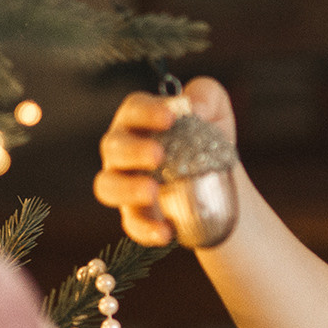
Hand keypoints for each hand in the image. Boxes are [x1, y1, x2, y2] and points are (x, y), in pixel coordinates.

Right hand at [94, 76, 239, 246]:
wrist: (219, 181)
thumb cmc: (208, 137)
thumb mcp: (216, 110)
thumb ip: (207, 95)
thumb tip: (194, 107)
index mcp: (139, 120)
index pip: (133, 110)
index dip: (147, 112)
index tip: (171, 118)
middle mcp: (124, 150)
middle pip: (113, 147)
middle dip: (133, 151)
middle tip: (158, 155)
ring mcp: (125, 183)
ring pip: (107, 185)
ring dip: (127, 189)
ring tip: (153, 192)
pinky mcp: (136, 215)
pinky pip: (131, 223)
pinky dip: (146, 229)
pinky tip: (168, 231)